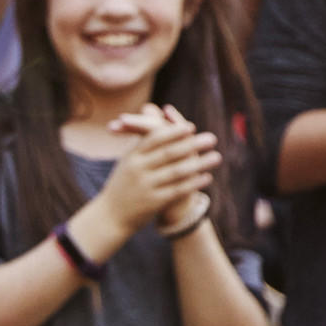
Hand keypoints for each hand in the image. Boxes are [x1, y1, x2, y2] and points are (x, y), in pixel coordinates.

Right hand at [80, 106, 216, 245]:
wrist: (109, 216)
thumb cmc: (123, 183)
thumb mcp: (128, 159)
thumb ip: (143, 138)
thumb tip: (152, 108)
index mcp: (132, 156)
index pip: (154, 139)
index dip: (173, 132)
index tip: (191, 127)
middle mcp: (138, 169)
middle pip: (169, 153)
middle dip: (192, 145)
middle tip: (212, 138)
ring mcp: (146, 186)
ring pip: (176, 172)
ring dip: (199, 163)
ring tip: (216, 156)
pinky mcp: (153, 203)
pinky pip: (177, 190)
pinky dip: (193, 183)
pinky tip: (207, 177)